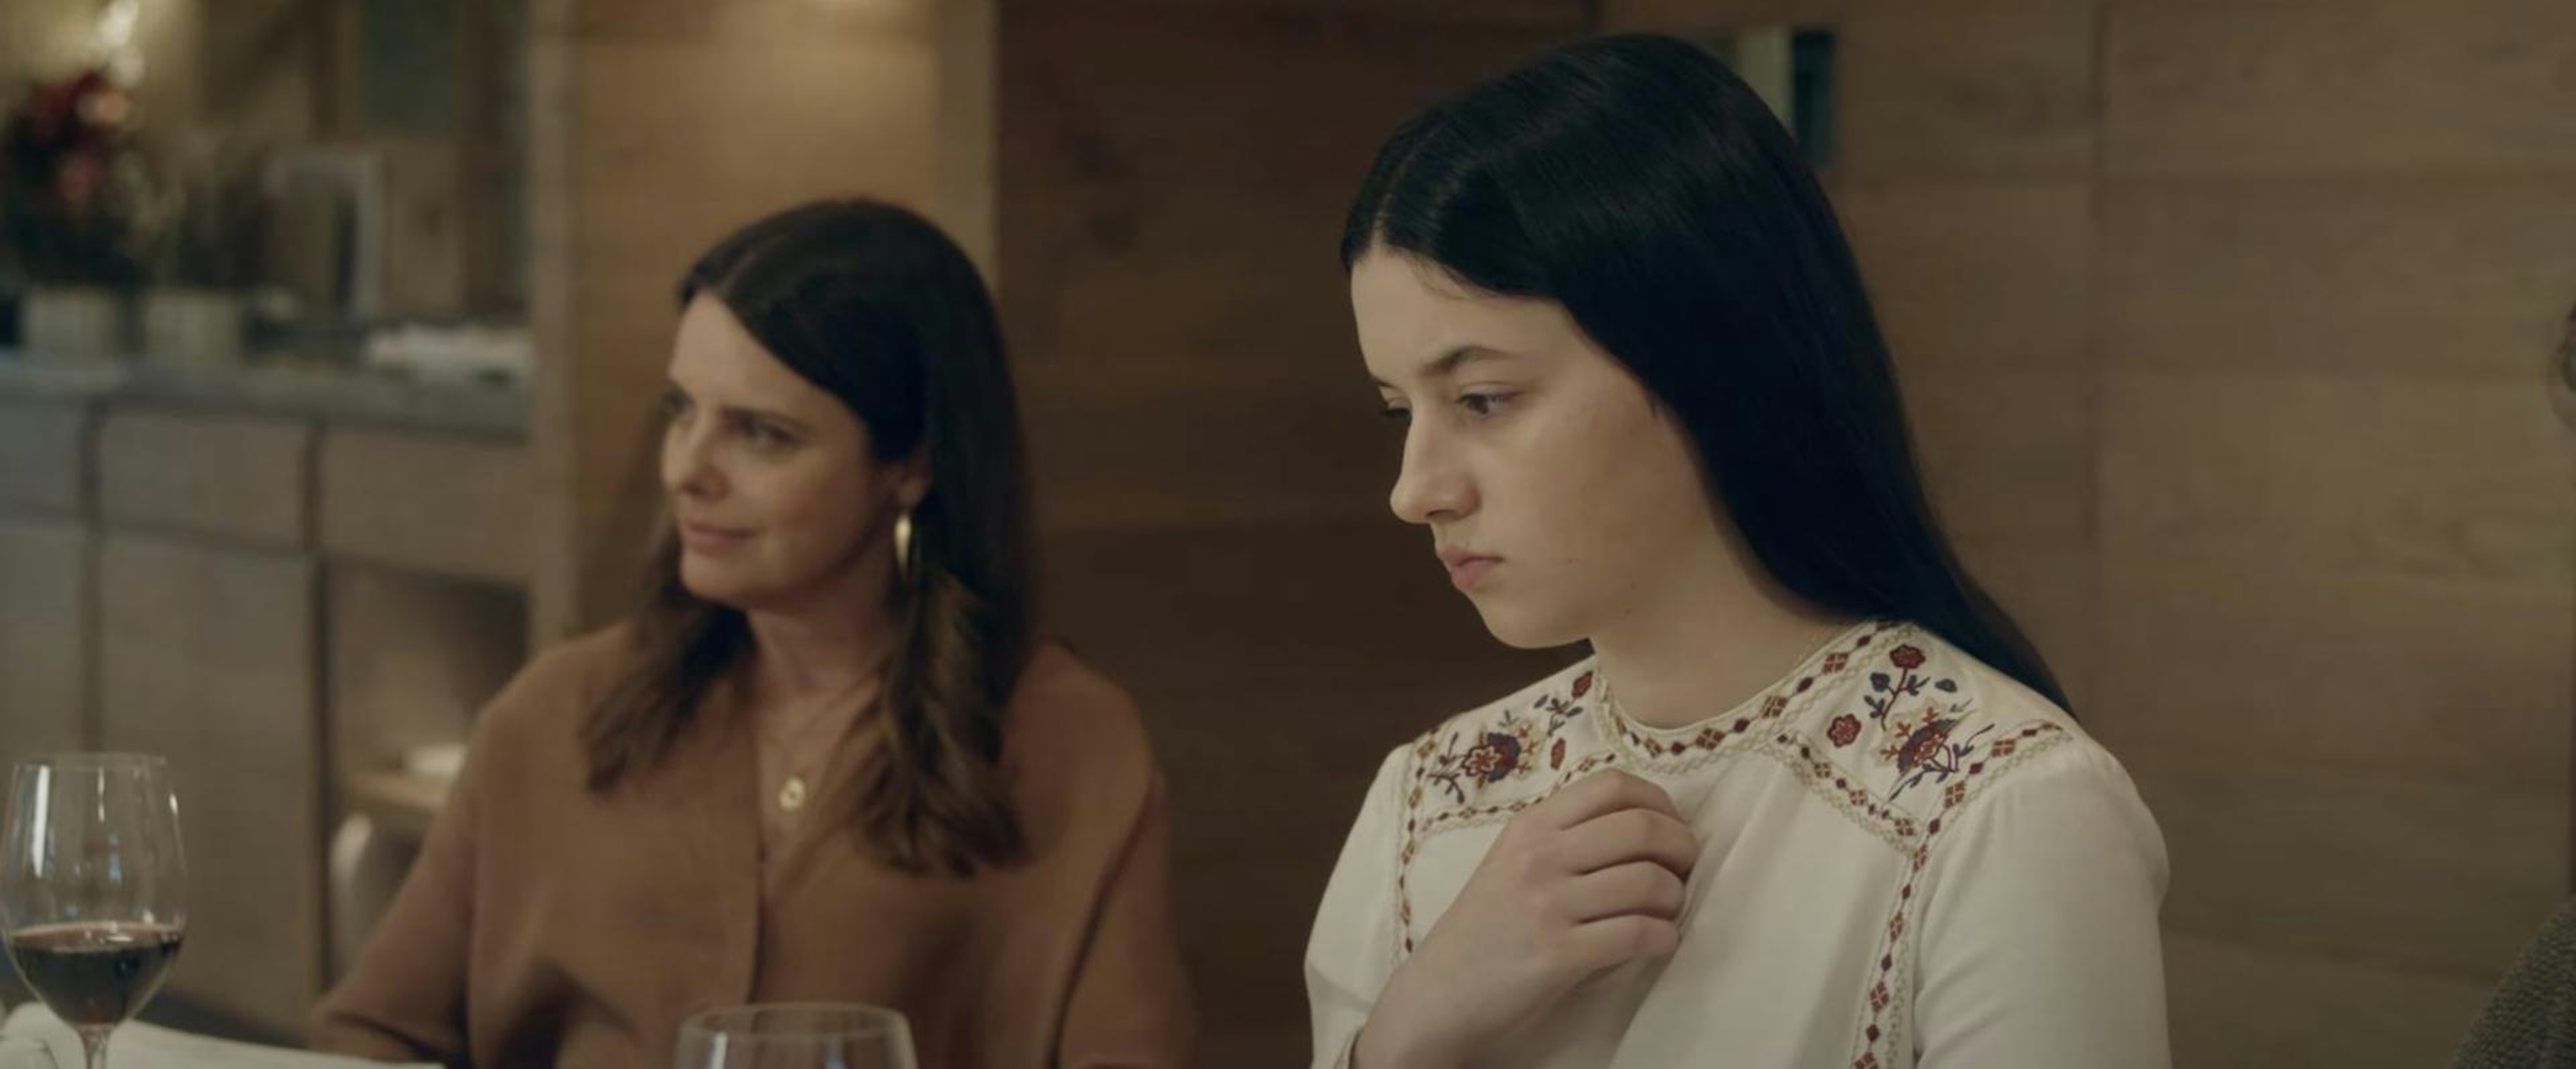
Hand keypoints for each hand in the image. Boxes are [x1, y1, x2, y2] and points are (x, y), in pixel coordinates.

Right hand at [1353, 769, 1695, 1068]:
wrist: (1438, 996)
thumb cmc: (1485, 931)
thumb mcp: (1512, 864)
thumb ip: (1565, 840)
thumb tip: (1648, 829)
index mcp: (1530, 827)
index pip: (1613, 785)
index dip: (1660, 803)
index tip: (1670, 830)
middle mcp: (1538, 856)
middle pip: (1641, 827)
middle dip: (1681, 848)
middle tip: (1683, 872)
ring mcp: (1547, 904)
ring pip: (1648, 880)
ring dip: (1675, 899)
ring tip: (1666, 913)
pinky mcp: (1558, 954)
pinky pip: (1639, 933)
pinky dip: (1665, 938)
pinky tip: (1658, 944)